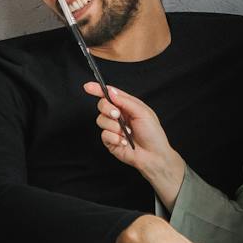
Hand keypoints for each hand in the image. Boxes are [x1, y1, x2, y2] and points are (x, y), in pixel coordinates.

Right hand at [86, 83, 185, 205]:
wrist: (154, 155)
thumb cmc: (153, 133)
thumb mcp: (143, 112)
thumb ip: (125, 101)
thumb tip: (110, 93)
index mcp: (127, 106)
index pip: (110, 95)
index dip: (97, 89)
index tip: (88, 87)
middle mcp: (118, 116)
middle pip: (102, 105)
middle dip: (107, 109)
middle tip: (117, 115)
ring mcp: (113, 128)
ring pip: (100, 120)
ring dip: (114, 126)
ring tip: (126, 133)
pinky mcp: (110, 141)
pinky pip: (104, 135)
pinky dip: (114, 138)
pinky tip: (124, 142)